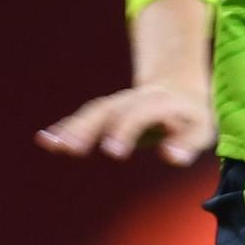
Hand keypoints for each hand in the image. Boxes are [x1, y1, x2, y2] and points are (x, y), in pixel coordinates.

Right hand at [37, 82, 215, 164]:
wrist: (179, 87)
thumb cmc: (191, 117)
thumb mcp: (200, 130)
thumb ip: (186, 143)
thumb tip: (171, 156)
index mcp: (159, 101)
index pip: (140, 113)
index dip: (126, 130)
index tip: (112, 152)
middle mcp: (135, 99)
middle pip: (108, 110)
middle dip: (89, 128)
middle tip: (72, 150)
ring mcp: (119, 103)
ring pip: (93, 113)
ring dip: (72, 129)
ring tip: (53, 146)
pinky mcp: (107, 112)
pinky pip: (83, 118)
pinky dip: (64, 129)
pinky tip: (45, 140)